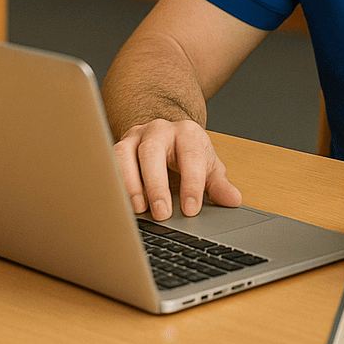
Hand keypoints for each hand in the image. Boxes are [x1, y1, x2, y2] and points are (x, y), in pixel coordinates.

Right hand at [113, 118, 241, 219]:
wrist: (167, 135)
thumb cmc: (188, 154)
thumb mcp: (208, 166)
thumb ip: (219, 184)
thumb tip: (233, 200)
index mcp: (187, 132)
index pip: (190, 156)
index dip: (192, 184)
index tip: (191, 209)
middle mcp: (159, 129)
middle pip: (153, 152)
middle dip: (157, 184)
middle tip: (162, 213)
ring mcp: (136, 136)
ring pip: (125, 154)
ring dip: (131, 184)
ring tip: (139, 210)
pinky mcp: (119, 146)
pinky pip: (110, 162)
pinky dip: (115, 182)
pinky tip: (120, 203)